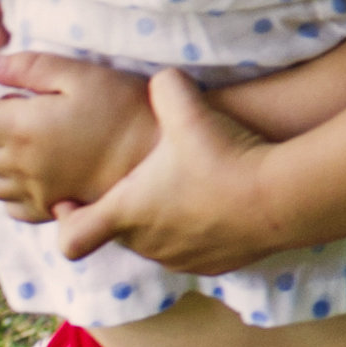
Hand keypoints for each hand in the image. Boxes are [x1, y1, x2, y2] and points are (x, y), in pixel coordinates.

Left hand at [0, 55, 158, 219]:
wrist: (164, 152)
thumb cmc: (127, 106)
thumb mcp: (82, 74)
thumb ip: (30, 67)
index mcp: (22, 129)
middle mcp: (20, 167)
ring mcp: (34, 193)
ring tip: (6, 135)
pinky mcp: (51, 209)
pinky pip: (7, 205)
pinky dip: (3, 186)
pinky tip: (26, 166)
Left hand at [53, 71, 290, 274]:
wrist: (278, 198)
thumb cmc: (223, 157)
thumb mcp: (188, 109)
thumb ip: (165, 88)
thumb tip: (162, 79)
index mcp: (127, 211)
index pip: (72, 237)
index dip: (67, 220)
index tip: (73, 200)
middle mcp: (147, 243)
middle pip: (120, 232)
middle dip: (127, 208)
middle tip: (151, 177)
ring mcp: (180, 259)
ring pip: (157, 244)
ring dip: (162, 222)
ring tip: (191, 189)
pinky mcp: (213, 267)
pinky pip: (192, 252)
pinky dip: (196, 234)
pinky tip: (219, 206)